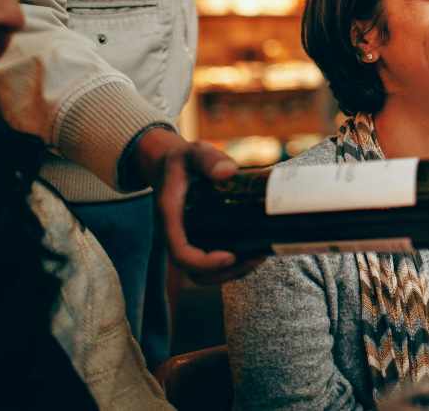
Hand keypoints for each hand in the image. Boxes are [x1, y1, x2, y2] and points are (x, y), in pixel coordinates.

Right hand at [129, 128, 254, 282]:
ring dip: (232, 273)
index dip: (205, 263)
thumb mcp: (194, 153)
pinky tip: (253, 251)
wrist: (170, 164)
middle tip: (254, 257)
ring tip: (258, 257)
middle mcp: (175, 235)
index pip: (181, 253)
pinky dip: (232, 265)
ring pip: (204, 274)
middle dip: (225, 273)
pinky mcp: (198, 240)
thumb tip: (228, 172)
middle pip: (194, 272)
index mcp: (170, 218)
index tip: (231, 256)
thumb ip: (209, 159)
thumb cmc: (184, 159)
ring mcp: (186, 240)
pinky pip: (211, 263)